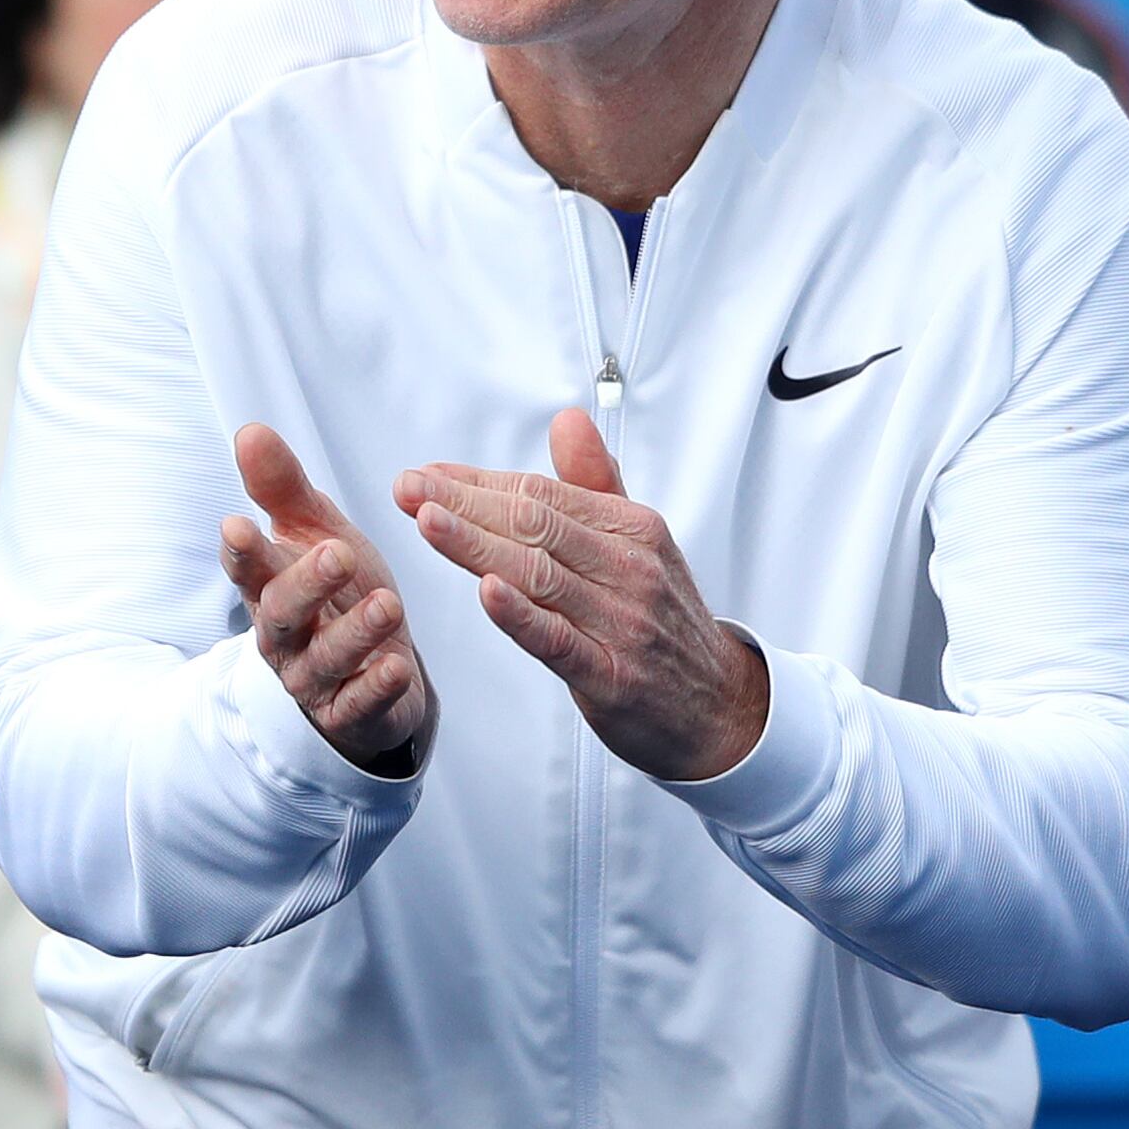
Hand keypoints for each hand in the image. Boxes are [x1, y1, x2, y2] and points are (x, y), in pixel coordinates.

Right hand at [222, 423, 436, 773]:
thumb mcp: (315, 534)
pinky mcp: (349, 713)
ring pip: (325, 658)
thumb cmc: (336, 595)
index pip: (248, 569)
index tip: (238, 524)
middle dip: (306, 584)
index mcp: (271, 588)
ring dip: (354, 632)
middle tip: (337, 552)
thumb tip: (249, 430)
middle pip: (283, 614)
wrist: (371, 672)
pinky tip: (396, 667)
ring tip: (388, 603)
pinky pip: (359, 703)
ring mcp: (314, 679)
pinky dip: (376, 687)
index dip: (242, 551)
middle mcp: (284, 637)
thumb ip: (283, 489)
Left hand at [400, 409, 767, 785]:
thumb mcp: (642, 544)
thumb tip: (568, 420)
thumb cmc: (665, 622)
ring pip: (538, 575)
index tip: (427, 475)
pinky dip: (521, 614)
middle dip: (463, 504)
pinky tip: (486, 590)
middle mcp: (630, 569)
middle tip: (407, 488)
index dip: (478, 483)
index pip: (542, 494)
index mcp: (634, 529)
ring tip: (428, 521)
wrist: (721, 708)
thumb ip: (597, 484)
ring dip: (477, 545)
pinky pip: (559, 640)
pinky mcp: (611, 677)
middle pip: (534, 525)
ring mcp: (622, 623)